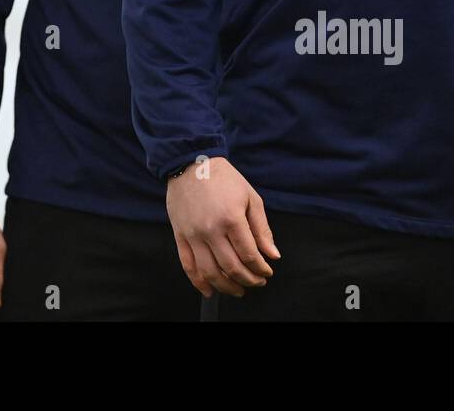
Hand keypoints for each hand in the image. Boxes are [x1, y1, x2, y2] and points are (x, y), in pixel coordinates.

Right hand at [166, 155, 278, 297]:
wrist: (190, 163)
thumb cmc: (223, 178)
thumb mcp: (250, 197)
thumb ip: (262, 228)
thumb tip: (272, 254)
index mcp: (231, 218)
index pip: (249, 255)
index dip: (261, 268)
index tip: (267, 271)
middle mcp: (211, 230)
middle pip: (232, 267)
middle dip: (249, 280)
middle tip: (257, 282)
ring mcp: (193, 234)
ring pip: (210, 272)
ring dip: (227, 287)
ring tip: (238, 290)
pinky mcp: (180, 236)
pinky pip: (188, 265)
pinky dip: (198, 282)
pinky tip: (210, 290)